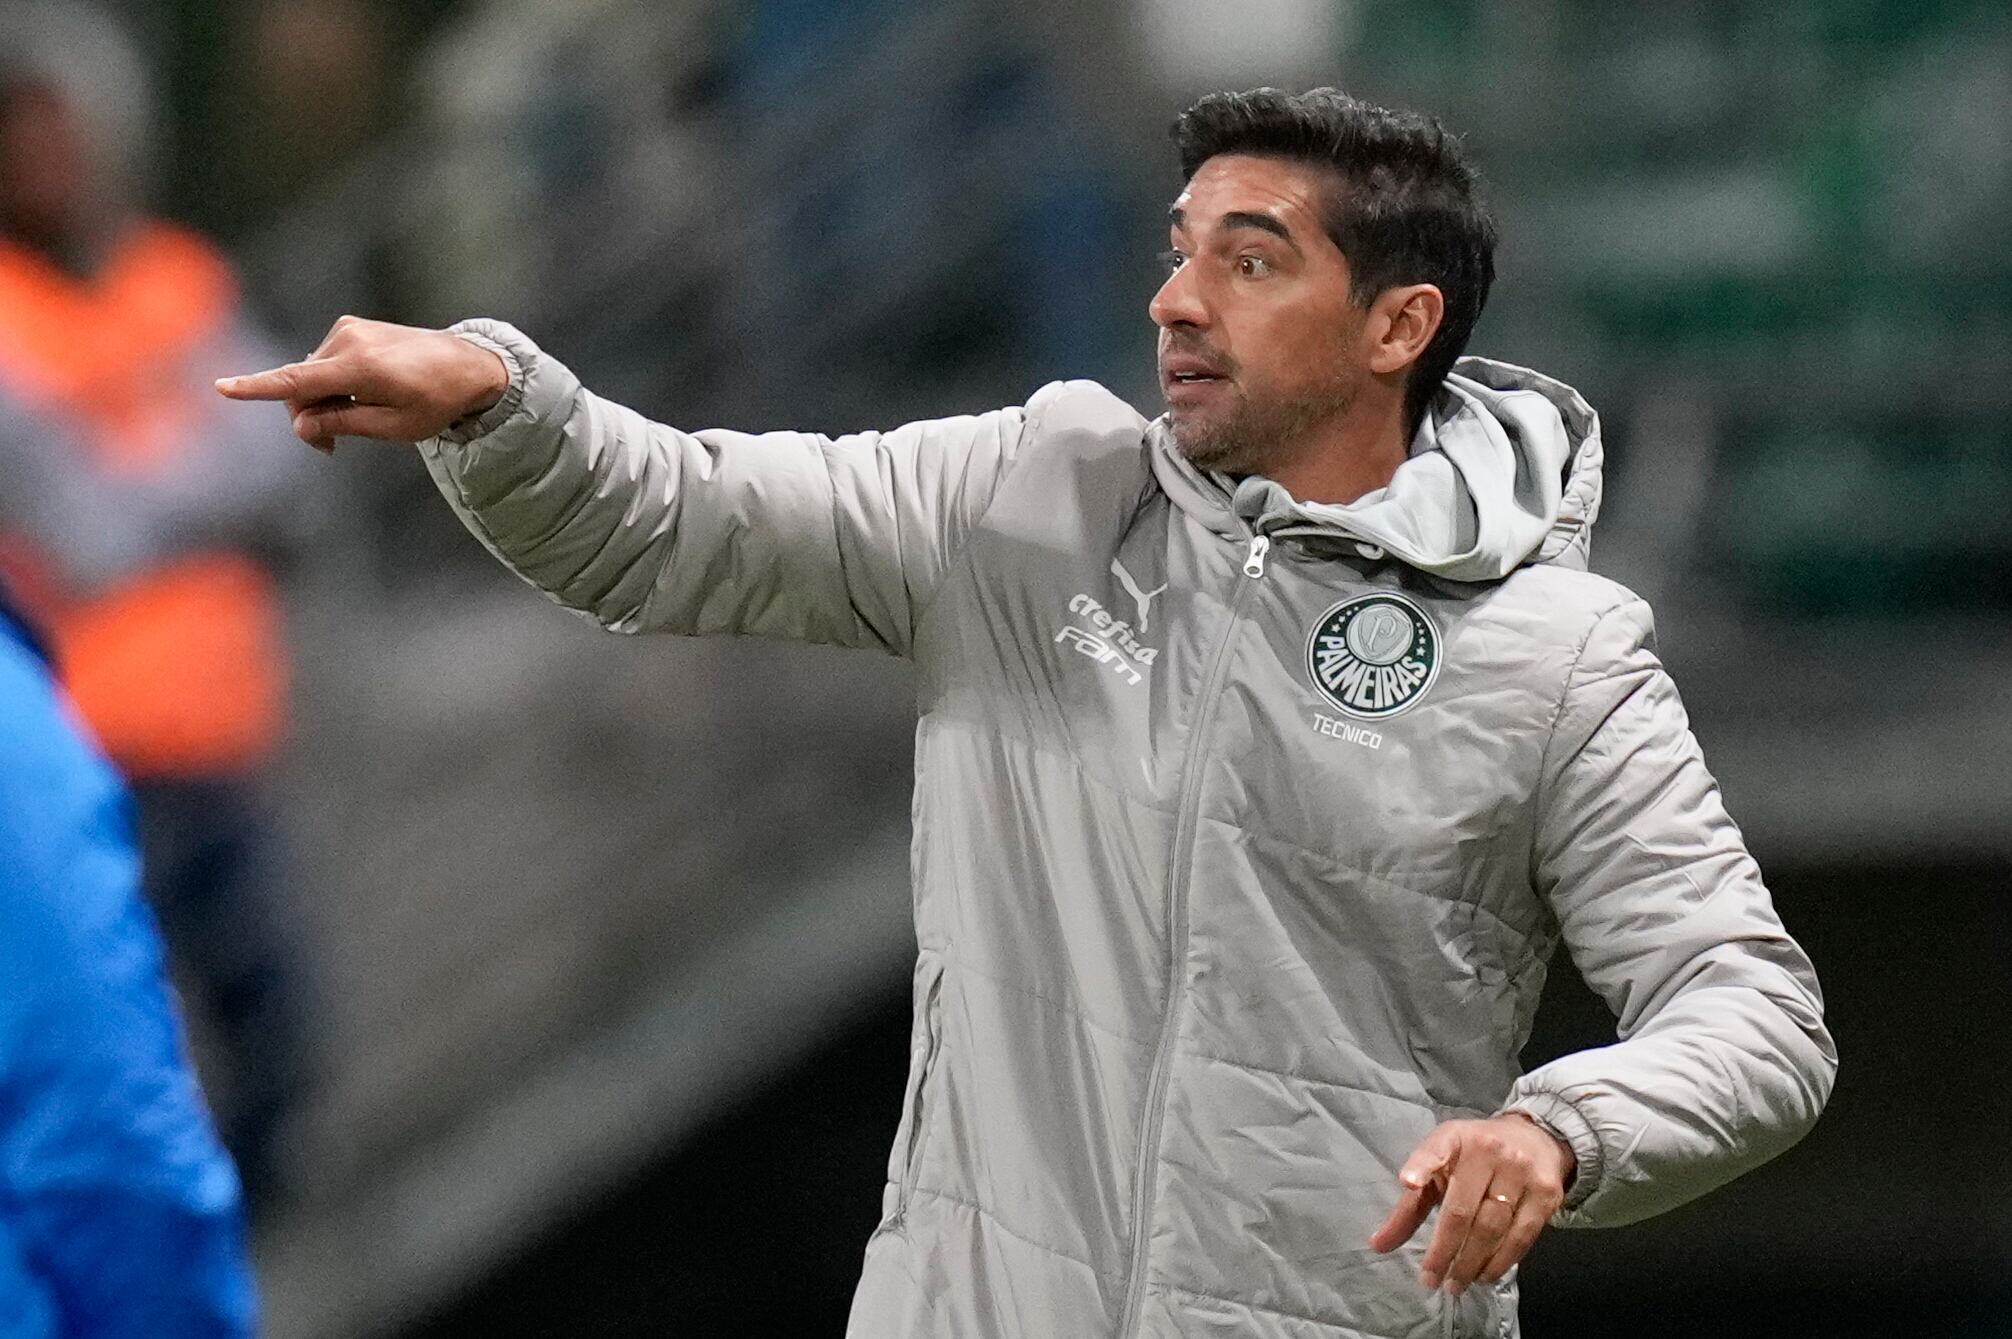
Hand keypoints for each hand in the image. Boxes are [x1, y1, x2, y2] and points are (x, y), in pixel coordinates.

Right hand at [215, 315, 508, 452]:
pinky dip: (332, 383)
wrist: (470, 365)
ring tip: (359, 417)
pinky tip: (360, 395)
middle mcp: (350, 341)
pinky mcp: (352, 328)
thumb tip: (300, 424)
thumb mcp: (394, 426)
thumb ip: (342, 424)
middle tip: (330, 448)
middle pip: (301, 386)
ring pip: (312, 375)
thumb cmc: (437, 401)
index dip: (258, 388)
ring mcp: (350, 330)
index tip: (223, 387)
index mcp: (361, 368)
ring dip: (322, 401)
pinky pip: (325, 362)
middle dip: (307, 417)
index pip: (298, 381)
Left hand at [1368, 1113, 1573, 1294]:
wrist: (1535, 1138)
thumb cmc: (1474, 1156)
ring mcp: (1521, 1172)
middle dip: (1445, 1251)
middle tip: (1432, 1280)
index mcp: (1456, 1138)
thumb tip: (1378, 1246)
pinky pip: (1522, 1235)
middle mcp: (1489, 1151)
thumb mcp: (1440, 1167)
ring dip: (1472, 1262)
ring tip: (1456, 1283)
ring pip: (1493, 1227)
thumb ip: (1410, 1206)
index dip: (1421, 1166)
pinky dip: (1502, 1261)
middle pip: (1463, 1210)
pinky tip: (1486, 1274)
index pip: (1435, 1150)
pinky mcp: (1546, 1193)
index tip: (1407, 1182)